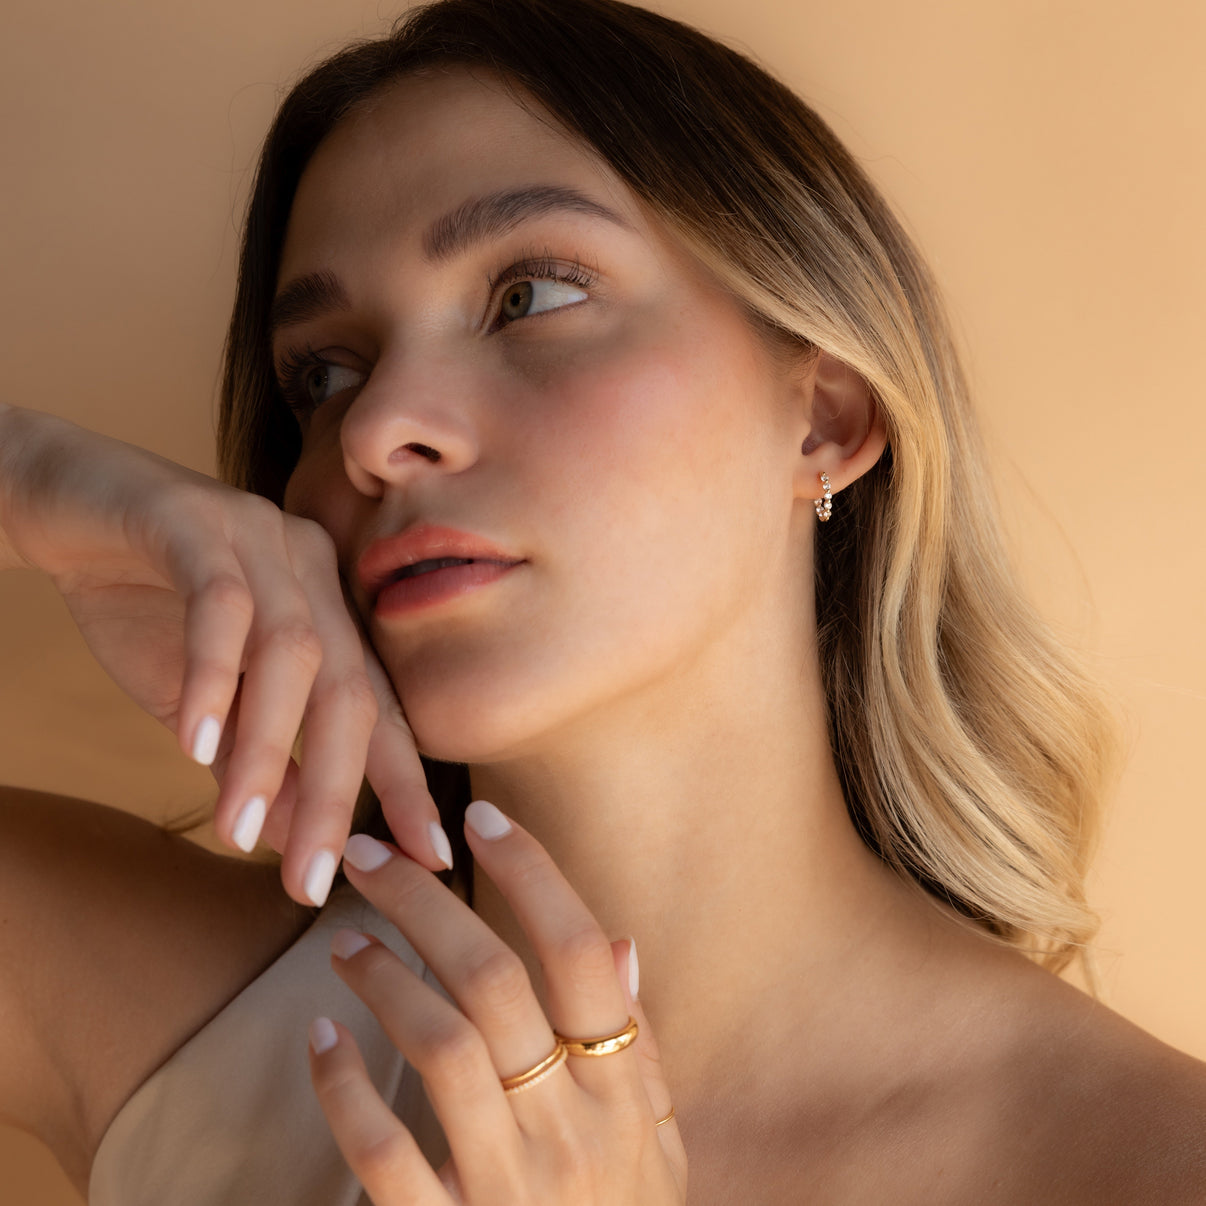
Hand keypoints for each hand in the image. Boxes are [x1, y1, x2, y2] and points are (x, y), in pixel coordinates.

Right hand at [0, 406, 447, 902]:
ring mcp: (262, 539)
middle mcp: (312, 572)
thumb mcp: (203, 707)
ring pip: (292, 653)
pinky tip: (194, 744)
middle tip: (315, 878)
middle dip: (337, 790)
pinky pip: (221, 604)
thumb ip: (253, 762)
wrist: (59, 505)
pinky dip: (214, 676)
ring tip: (237, 830)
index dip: (405, 784)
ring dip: (268, 748)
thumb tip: (292, 839)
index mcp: (328, 612)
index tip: (427, 859)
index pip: (379, 709)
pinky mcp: (197, 519)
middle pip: (348, 689)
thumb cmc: (141, 607)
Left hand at [308, 802, 687, 1203]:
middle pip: (494, 979)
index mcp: (625, 1094)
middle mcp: (573, 1130)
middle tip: (371, 852)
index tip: (483, 813)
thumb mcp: (657, 1145)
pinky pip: (383, 1153)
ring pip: (439, 1046)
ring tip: (344, 940)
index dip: (533, 872)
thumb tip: (620, 940)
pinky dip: (343, 1088)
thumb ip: (639, 1046)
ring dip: (382, 978)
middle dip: (425, 899)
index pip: (584, 953)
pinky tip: (320, 1040)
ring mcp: (509, 1188)